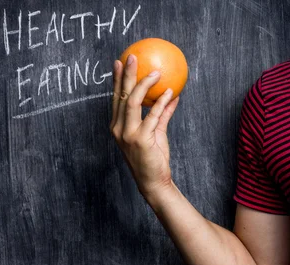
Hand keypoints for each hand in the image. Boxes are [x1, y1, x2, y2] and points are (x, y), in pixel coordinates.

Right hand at [109, 54, 179, 198]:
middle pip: (121, 95)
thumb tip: (172, 95)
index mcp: (117, 126)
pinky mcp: (141, 139)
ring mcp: (128, 134)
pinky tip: (170, 92)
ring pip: (133, 101)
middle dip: (125, 74)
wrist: (154, 182)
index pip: (116, 98)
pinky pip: (153, 115)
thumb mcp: (156, 133)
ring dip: (145, 84)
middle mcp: (119, 129)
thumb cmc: (153, 158)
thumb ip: (162, 114)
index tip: (119, 62)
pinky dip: (162, 102)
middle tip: (132, 57)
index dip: (117, 79)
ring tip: (156, 72)